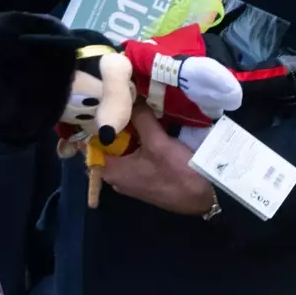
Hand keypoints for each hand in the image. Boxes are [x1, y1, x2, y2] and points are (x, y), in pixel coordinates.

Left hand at [98, 107, 217, 214]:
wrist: (204, 196)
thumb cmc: (175, 171)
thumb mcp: (157, 141)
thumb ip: (141, 118)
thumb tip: (131, 98)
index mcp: (112, 171)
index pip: (91, 146)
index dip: (95, 125)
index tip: (102, 105)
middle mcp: (116, 179)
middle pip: (108, 148)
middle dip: (115, 127)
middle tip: (121, 103)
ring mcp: (131, 181)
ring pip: (123, 152)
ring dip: (128, 134)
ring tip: (134, 110)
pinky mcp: (144, 180)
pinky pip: (134, 158)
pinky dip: (138, 144)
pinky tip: (147, 128)